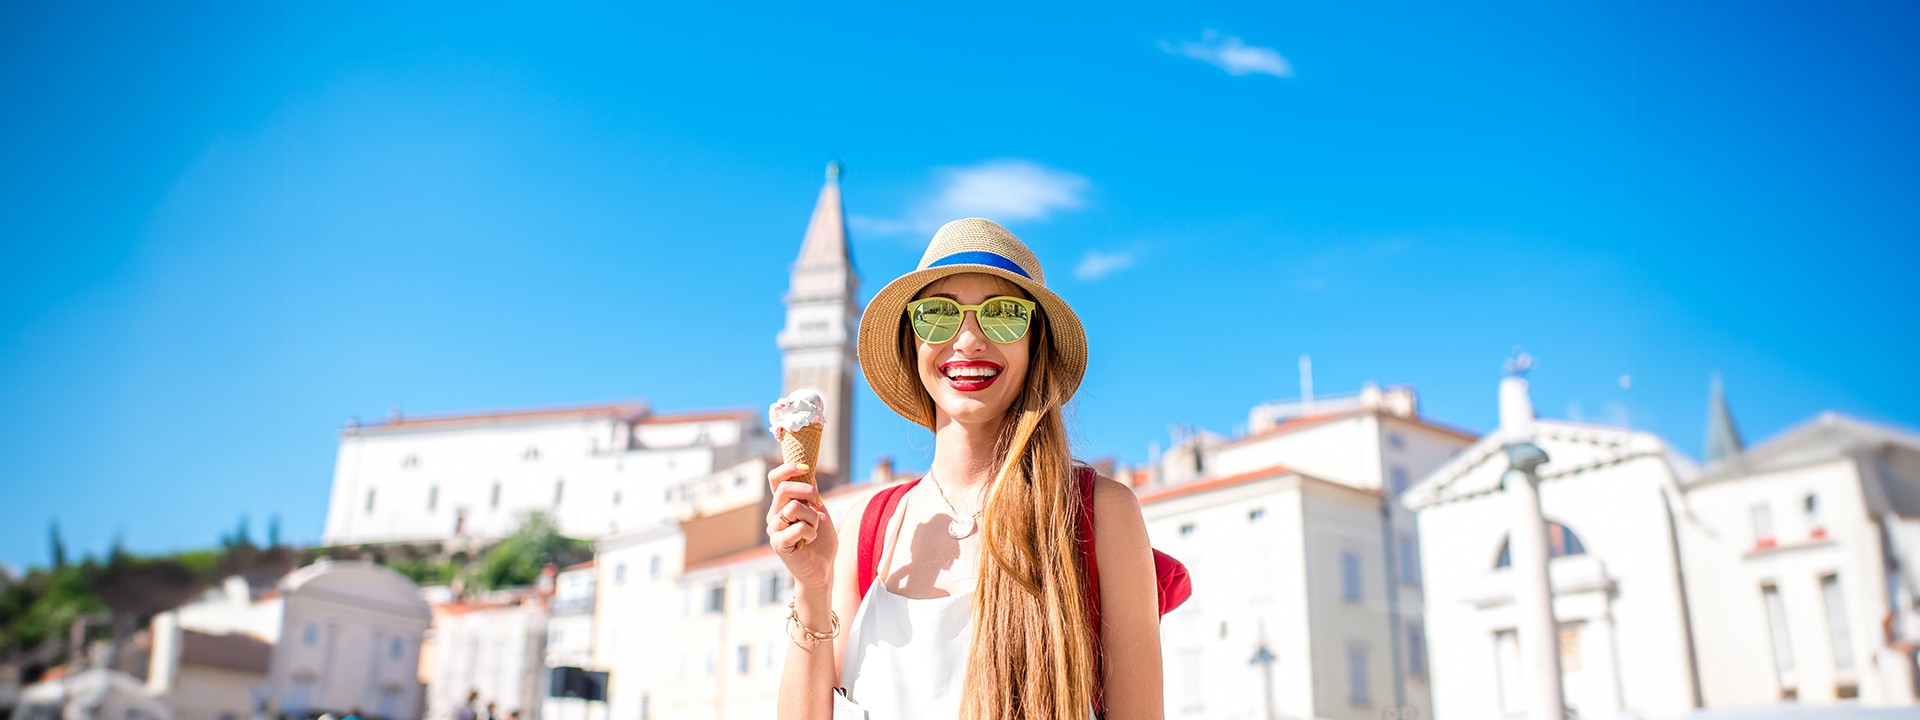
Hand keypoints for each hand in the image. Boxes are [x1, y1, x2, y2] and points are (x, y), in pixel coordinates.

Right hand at [766, 462, 836, 591]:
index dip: (788, 468)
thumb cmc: (821, 542)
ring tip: (814, 529)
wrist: (823, 569)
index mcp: (782, 505)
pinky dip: (811, 532)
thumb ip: (812, 494)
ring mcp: (774, 530)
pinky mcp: (778, 544)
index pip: (775, 479)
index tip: (806, 467)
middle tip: (819, 504)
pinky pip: (798, 527)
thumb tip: (808, 472)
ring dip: (812, 517)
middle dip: (808, 492)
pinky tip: (810, 540)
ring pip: (793, 507)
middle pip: (784, 488)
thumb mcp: (820, 512)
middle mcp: (774, 515)